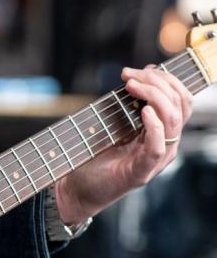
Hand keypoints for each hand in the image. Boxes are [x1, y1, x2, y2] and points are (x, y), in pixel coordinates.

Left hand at [54, 65, 192, 225]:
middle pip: (179, 106)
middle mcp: (165, 145)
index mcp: (163, 132)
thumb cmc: (95, 155)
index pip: (181, 100)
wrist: (76, 188)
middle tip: (130, 75)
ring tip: (132, 86)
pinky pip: (158, 147)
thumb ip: (129, 104)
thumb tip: (137, 76)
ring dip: (154, 96)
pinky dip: (154, 126)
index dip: (167, 80)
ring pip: (173, 122)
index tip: (141, 69)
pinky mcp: (141, 173)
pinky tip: (144, 111)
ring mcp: (155, 160)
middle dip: (158, 82)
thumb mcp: (115, 123)